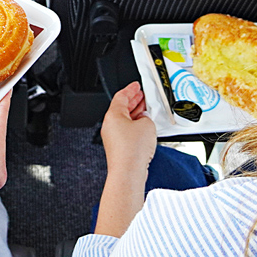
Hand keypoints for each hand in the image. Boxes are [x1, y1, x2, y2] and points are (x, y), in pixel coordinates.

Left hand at [94, 82, 156, 236]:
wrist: (128, 172)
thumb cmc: (132, 150)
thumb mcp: (147, 125)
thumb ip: (146, 117)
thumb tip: (144, 119)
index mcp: (113, 115)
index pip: (121, 96)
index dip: (130, 89)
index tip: (135, 85)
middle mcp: (110, 125)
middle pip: (121, 108)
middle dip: (133, 101)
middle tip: (141, 95)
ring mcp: (112, 137)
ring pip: (124, 120)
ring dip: (135, 114)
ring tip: (145, 110)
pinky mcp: (118, 147)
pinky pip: (126, 132)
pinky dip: (135, 126)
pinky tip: (144, 128)